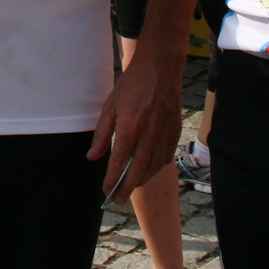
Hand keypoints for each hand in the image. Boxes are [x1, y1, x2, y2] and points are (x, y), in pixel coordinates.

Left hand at [87, 51, 182, 204]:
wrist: (159, 69)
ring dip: (142, 181)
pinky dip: (155, 169)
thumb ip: (102, 135)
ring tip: (130, 187)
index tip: (106, 190)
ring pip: (154, 167)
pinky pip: (165, 157)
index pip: (120, 160)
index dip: (113, 179)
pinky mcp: (175, 131)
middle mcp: (150, 133)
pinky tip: (147, 172)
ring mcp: (165, 133)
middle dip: (127, 188)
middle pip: (138, 170)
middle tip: (118, 200)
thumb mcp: (109, 107)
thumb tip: (93, 157)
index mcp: (131, 125)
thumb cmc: (132, 86)